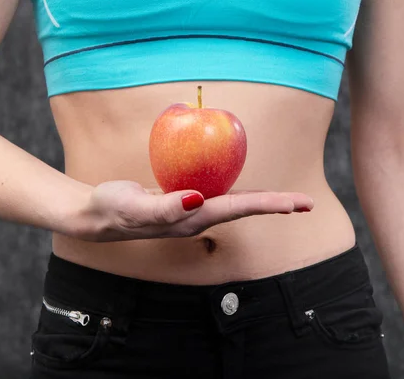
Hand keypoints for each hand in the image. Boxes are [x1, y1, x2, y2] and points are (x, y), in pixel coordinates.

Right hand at [68, 180, 314, 241]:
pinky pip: (217, 192)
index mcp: (192, 219)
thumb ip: (164, 207)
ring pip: (235, 203)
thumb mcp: (133, 208)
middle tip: (307, 202)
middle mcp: (198, 217)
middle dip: (276, 205)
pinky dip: (238, 190)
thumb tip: (198, 200)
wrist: (96, 215)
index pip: (239, 208)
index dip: (270, 204)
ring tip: (287, 199)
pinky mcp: (184, 201)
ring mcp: (192, 210)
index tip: (297, 203)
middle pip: (245, 208)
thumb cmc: (112, 209)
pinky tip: (242, 184)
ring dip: (262, 200)